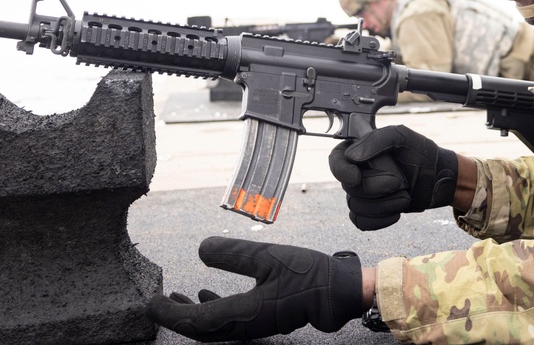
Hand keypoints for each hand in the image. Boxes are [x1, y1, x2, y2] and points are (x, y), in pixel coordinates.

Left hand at [145, 237, 362, 341]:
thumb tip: (202, 249)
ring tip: (176, 297)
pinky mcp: (259, 319)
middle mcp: (243, 327)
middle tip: (156, 303)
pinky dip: (210, 310)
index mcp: (243, 315)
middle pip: (198, 330)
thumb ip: (234, 253)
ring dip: (190, 314)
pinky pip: (226, 321)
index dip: (169, 312)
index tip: (151, 301)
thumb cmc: (307, 274)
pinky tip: (205, 294)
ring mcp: (252, 326)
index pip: (194, 321)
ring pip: (211, 327)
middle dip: (175, 317)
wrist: (337, 292)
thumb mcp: (269, 256)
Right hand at [329, 125, 457, 230]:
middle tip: (401, 181)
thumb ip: (376, 140)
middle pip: (350, 188)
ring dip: (384, 204)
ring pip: (355, 206)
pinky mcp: (369, 211)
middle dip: (378, 188)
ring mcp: (361, 193)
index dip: (341, 171)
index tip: (356, 176)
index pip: (336, 160)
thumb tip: (353, 157)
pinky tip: (397, 213)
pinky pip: (361, 222)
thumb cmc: (420, 153)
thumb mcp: (401, 137)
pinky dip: (380, 220)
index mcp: (358, 149)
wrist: (437, 178)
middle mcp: (356, 171)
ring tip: (405, 195)